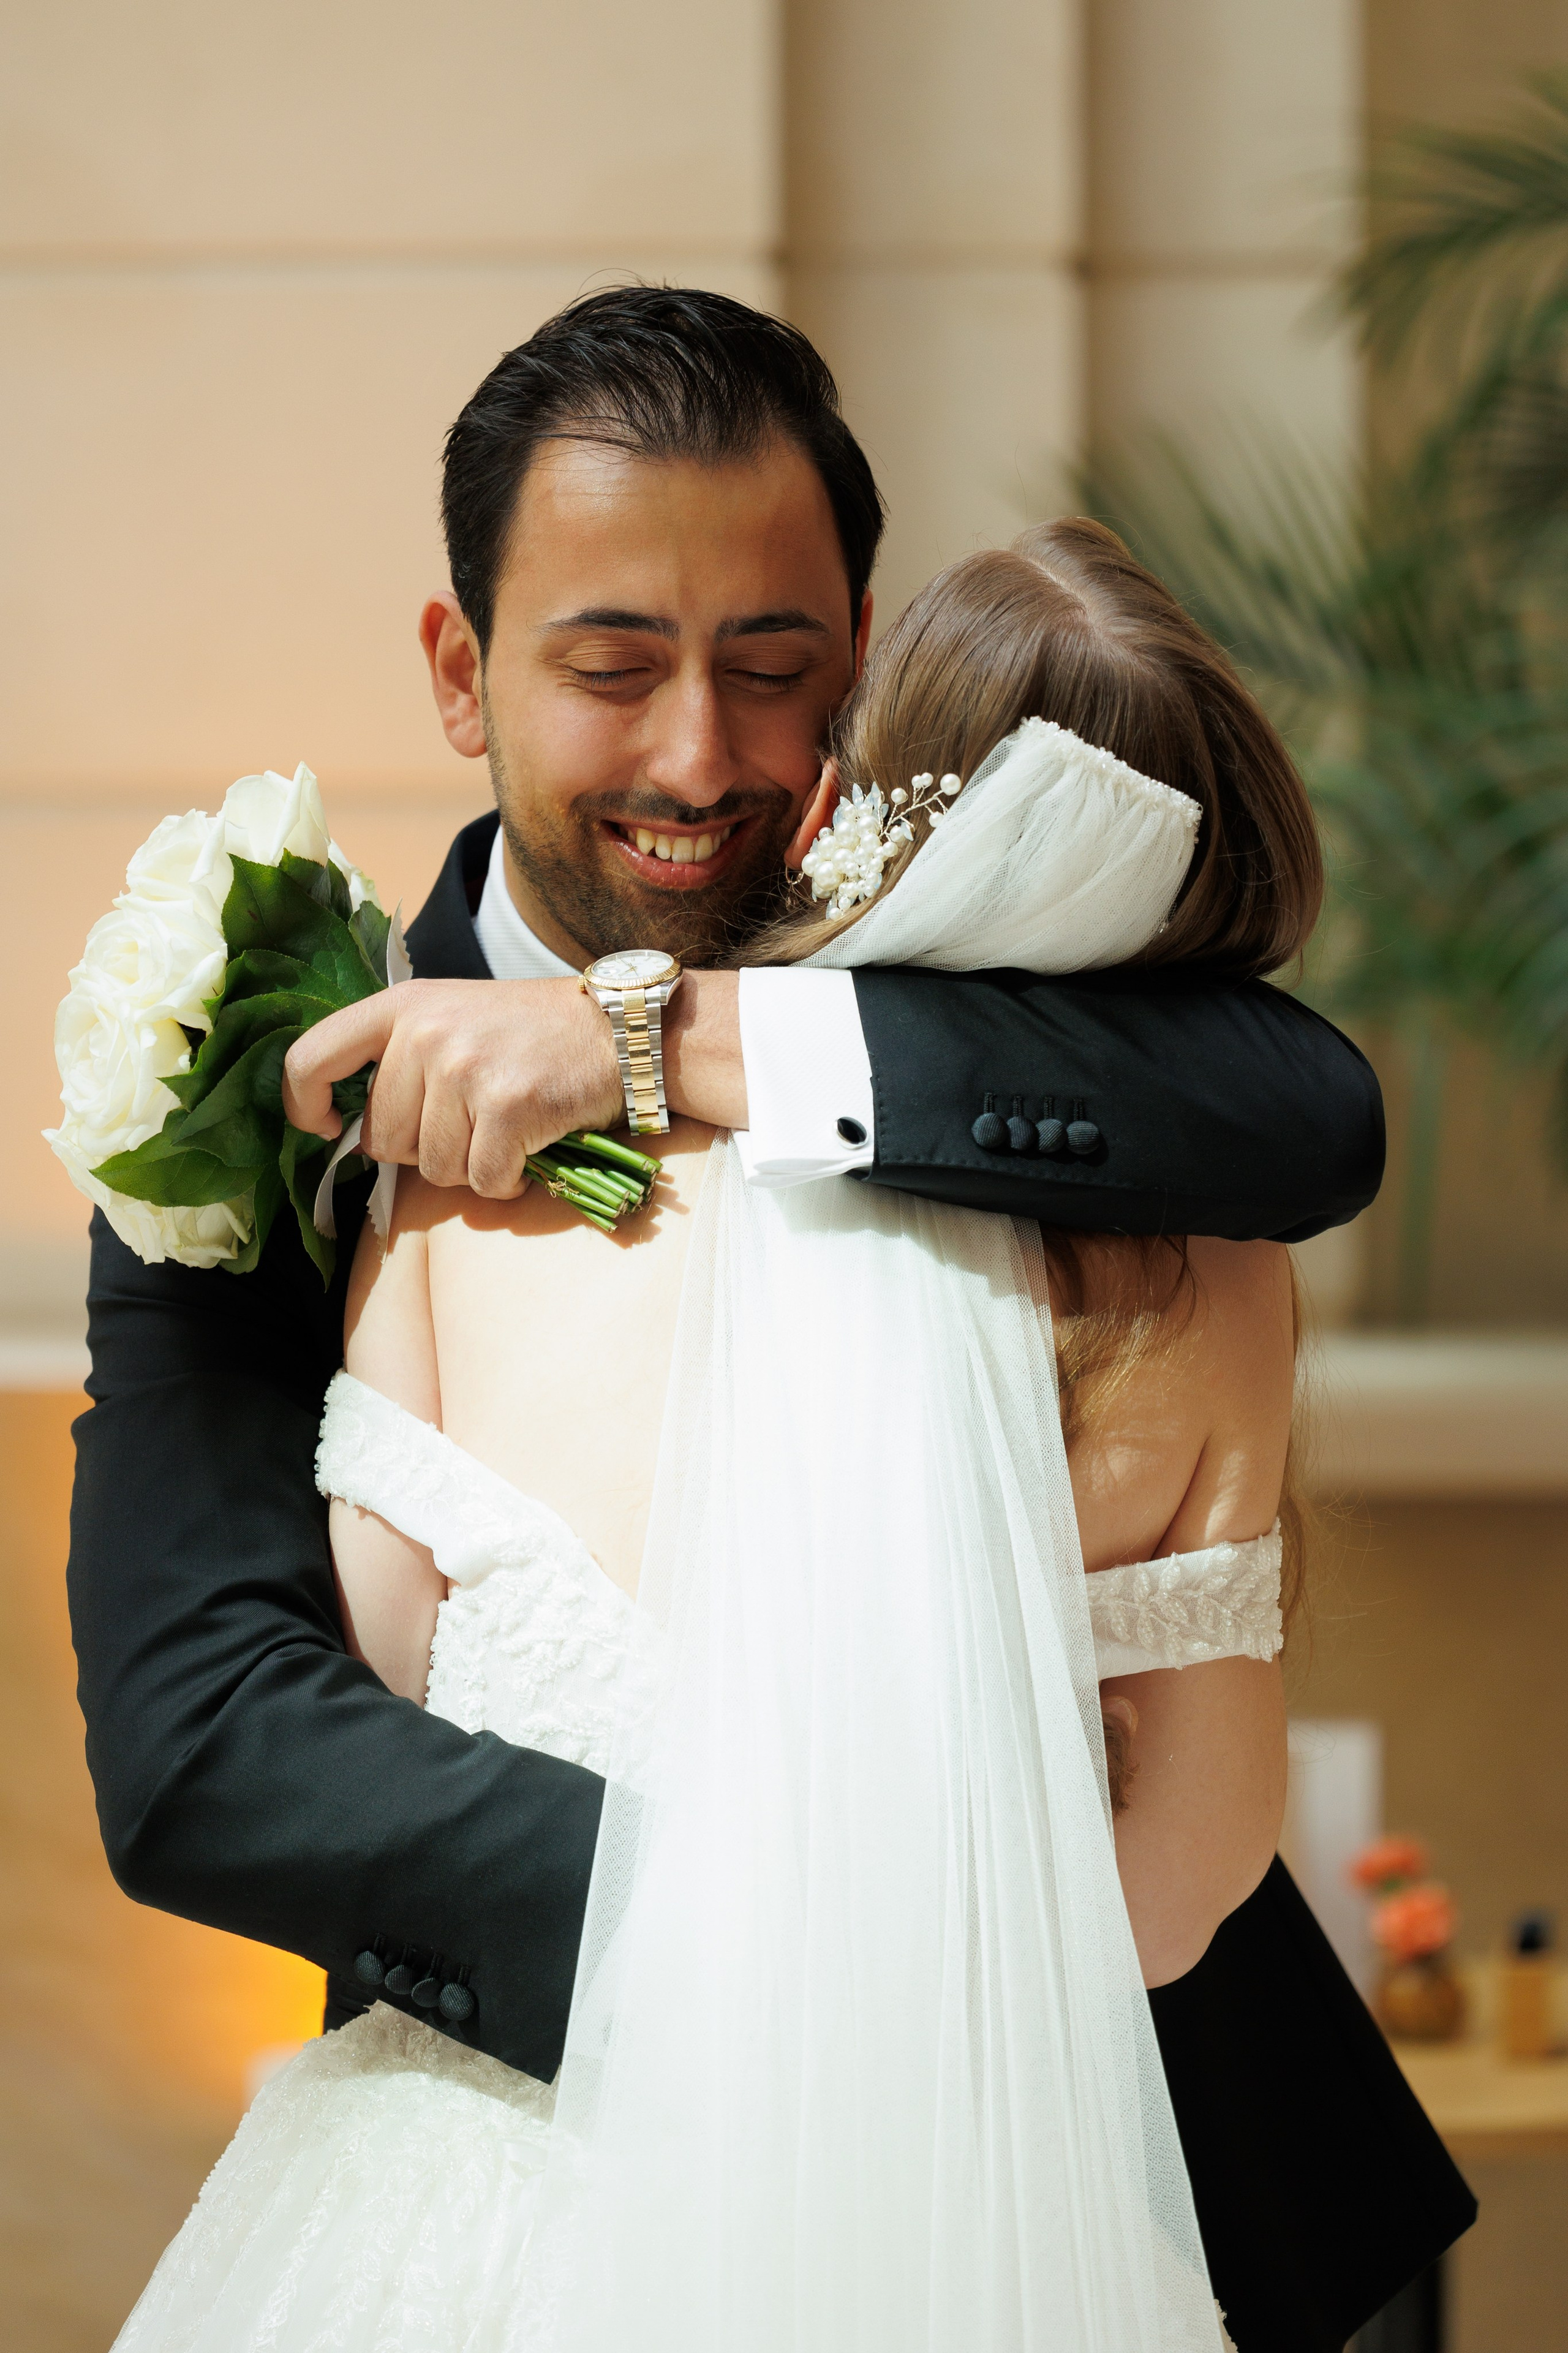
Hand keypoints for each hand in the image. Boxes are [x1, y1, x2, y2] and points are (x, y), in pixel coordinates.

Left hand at [282, 977, 623, 1196]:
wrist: (619, 1028)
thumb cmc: (533, 1033)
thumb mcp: (455, 1017)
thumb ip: (403, 1058)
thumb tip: (356, 1132)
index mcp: (403, 1006)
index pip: (311, 1057)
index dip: (305, 1104)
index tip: (327, 1127)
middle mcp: (426, 1034)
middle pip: (383, 1139)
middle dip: (425, 1149)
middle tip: (472, 1124)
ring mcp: (465, 1070)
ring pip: (435, 1169)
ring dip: (471, 1167)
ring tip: (506, 1131)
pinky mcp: (507, 1107)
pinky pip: (483, 1182)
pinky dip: (507, 1182)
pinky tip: (528, 1151)